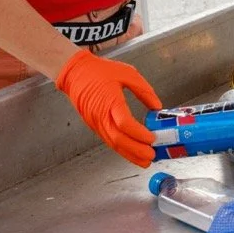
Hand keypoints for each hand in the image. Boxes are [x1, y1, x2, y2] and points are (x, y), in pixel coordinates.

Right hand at [56, 51, 161, 167]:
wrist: (75, 73)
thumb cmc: (101, 71)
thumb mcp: (128, 74)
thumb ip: (144, 91)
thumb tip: (158, 107)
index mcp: (110, 100)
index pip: (124, 123)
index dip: (139, 133)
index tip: (152, 138)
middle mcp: (101, 115)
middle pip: (118, 138)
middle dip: (136, 150)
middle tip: (151, 156)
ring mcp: (95, 122)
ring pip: (112, 143)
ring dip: (129, 154)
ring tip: (145, 161)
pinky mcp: (94, 125)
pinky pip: (108, 140)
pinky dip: (120, 149)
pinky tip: (131, 153)